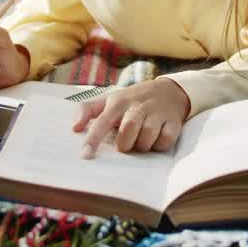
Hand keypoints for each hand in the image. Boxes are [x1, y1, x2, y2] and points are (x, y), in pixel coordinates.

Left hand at [73, 78, 190, 156]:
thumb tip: (74, 128)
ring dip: (142, 145)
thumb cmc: (132, 100)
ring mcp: (157, 113)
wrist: (168, 90)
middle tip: (126, 143)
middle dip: (125, 144)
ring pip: (146, 139)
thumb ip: (87, 110)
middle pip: (127, 133)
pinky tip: (156, 139)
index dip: (93, 139)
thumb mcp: (109, 100)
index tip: (85, 156)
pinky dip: (159, 145)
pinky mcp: (173, 122)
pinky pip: (165, 141)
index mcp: (118, 102)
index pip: (102, 122)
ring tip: (141, 140)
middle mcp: (138, 106)